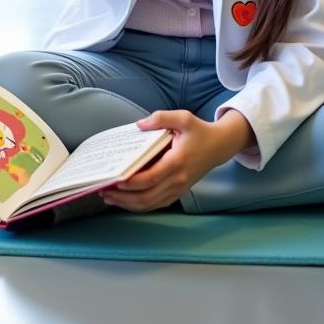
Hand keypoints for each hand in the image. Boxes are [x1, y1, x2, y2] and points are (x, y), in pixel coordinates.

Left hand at [100, 109, 250, 212]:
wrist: (219, 146)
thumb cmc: (199, 131)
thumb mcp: (183, 118)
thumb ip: (161, 118)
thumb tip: (139, 124)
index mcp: (177, 162)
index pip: (151, 178)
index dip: (131, 182)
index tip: (115, 180)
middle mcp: (177, 180)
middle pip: (147, 196)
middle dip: (123, 197)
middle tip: (104, 191)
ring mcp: (178, 188)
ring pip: (150, 204)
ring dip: (128, 204)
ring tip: (109, 198)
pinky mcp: (178, 192)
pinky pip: (157, 204)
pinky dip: (140, 205)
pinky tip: (126, 201)